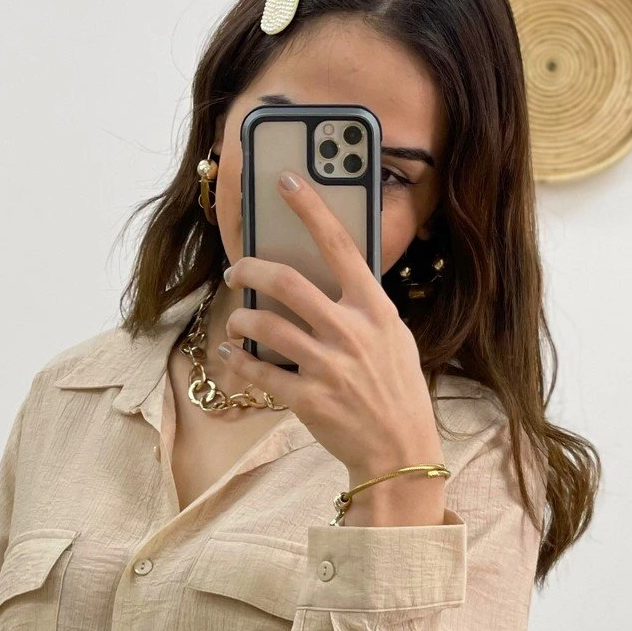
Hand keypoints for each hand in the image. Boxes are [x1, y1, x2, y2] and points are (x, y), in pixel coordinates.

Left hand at [221, 172, 445, 518]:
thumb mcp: (393, 338)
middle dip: (249, 269)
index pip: (340, 244)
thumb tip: (325, 279)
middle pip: (285, 282)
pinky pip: (259, 371)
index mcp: (374, 308)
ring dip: (240, 319)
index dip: (311, 207)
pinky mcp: (307, 398)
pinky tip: (231, 356)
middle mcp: (350, 331)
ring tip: (236, 322)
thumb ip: (362, 308)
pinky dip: (237, 361)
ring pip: (264, 326)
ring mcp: (328, 365)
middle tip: (235, 270)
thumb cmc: (396, 390)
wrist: (400, 450)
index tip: (286, 180)